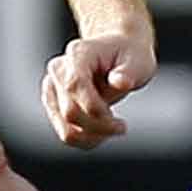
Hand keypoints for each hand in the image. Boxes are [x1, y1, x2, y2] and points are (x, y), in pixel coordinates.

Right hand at [43, 26, 154, 147]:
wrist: (119, 52)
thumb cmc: (129, 56)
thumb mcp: (139, 61)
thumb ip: (129, 72)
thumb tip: (120, 82)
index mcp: (78, 53)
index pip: (74, 85)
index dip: (95, 109)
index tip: (120, 122)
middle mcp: (59, 69)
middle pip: (70, 111)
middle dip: (99, 126)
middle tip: (122, 126)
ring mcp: (52, 87)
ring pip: (65, 128)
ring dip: (93, 137)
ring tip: (113, 129)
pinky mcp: (53, 103)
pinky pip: (65, 132)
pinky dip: (86, 139)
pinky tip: (103, 132)